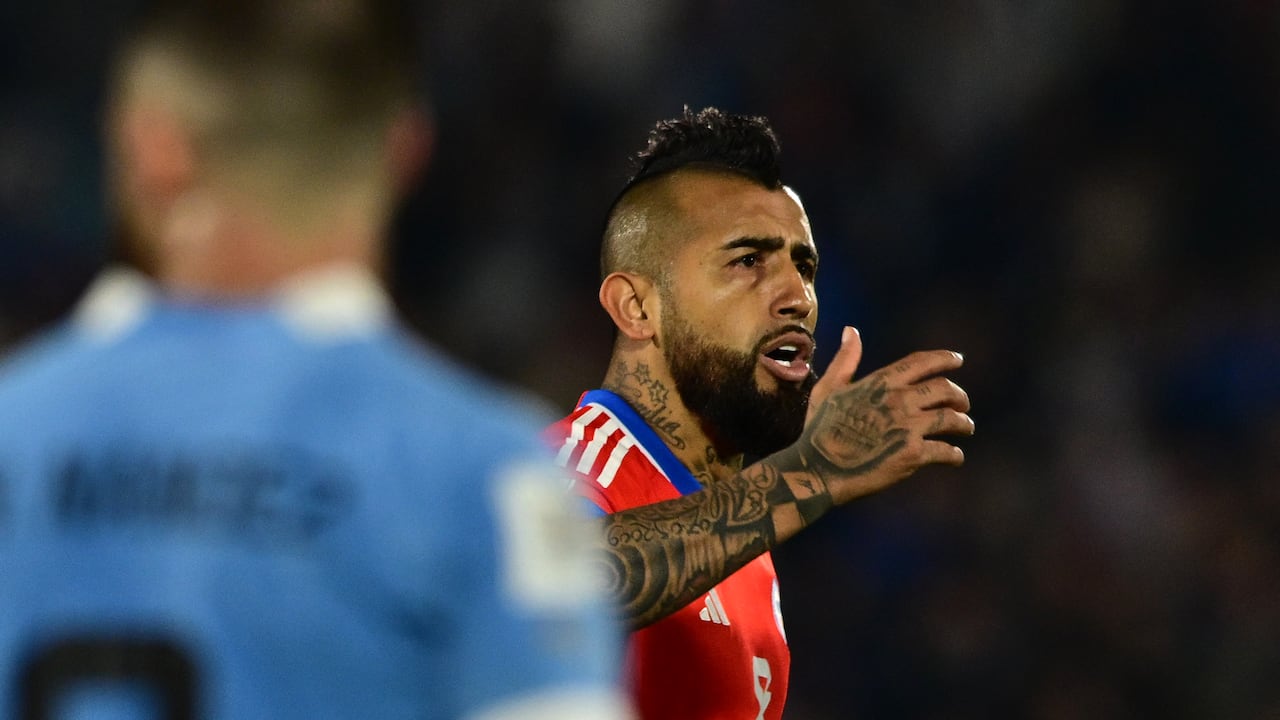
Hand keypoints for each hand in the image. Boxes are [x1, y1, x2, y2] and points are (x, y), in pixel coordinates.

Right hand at [797, 327, 973, 504]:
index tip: (958, 359)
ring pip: (952, 419)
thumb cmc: (819, 430)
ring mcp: (909, 427)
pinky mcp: (913, 455)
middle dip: (959, 396)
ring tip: (965, 428)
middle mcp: (899, 400)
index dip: (944, 358)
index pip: (921, 362)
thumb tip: (851, 330)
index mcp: (881, 383)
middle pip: (945, 389)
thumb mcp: (828, 389)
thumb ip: (845, 360)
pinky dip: (954, 455)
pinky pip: (946, 452)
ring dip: (963, 423)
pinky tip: (954, 457)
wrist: (818, 470)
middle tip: (962, 404)